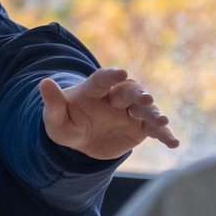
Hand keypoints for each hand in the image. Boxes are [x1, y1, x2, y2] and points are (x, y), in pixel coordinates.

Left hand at [41, 67, 179, 159]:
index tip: (121, 73)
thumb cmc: (66, 124)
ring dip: (154, 114)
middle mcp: (114, 97)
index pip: (102, 79)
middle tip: (146, 99)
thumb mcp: (54, 119)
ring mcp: (129, 111)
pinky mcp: (140, 127)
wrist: (81, 140)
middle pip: (128, 92)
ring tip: (162, 122)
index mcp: (93, 90)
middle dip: (137, 94)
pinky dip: (164, 134)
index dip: (111, 76)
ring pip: (145, 109)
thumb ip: (52, 103)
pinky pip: (154, 130)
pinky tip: (173, 143)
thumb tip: (43, 82)